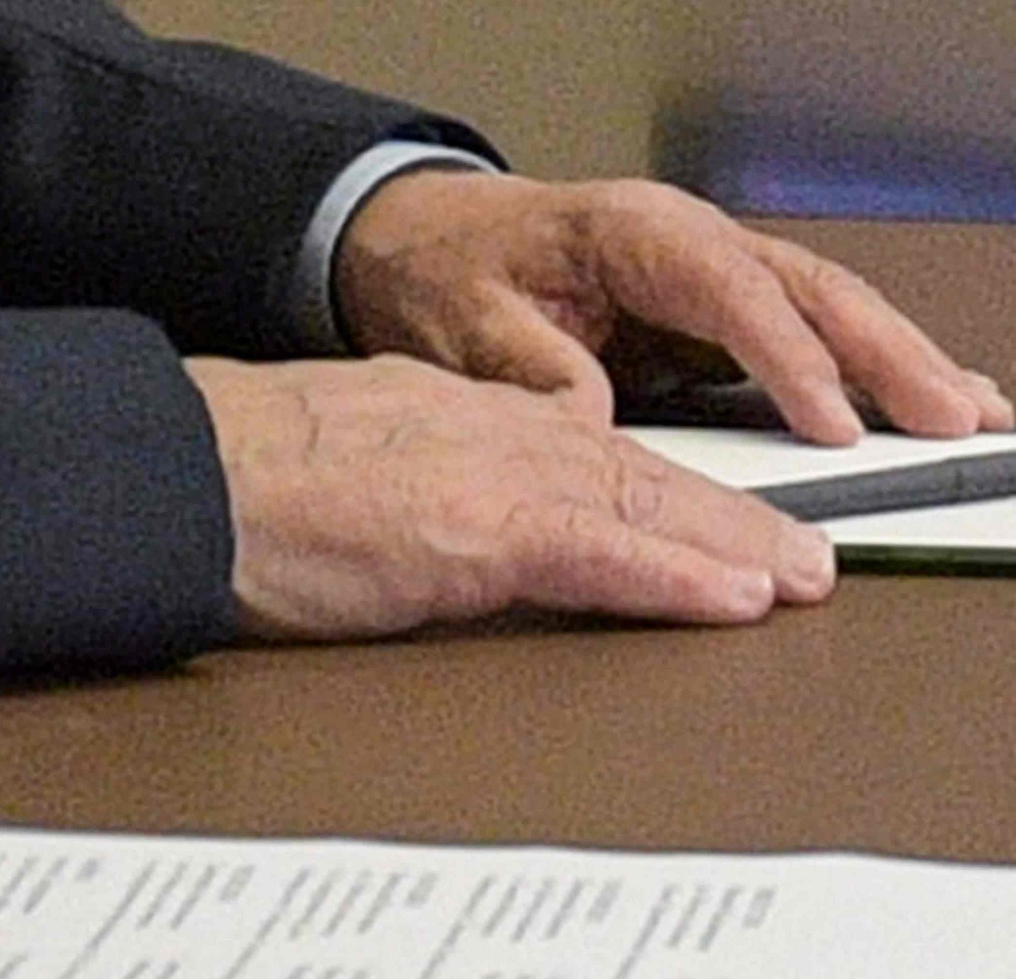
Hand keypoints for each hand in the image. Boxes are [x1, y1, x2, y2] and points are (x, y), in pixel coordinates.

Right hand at [191, 352, 833, 642]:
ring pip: (652, 506)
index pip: (609, 454)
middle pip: (655, 475)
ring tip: (806, 578)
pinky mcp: (482, 529)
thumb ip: (447, 470)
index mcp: (488, 417)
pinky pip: (605, 553)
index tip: (740, 524)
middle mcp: (514, 436)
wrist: (201, 469)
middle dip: (742, 518)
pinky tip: (736, 597)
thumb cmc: (264, 474)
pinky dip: (679, 575)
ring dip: (739, 548)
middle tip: (813, 557)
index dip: (685, 493)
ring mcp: (504, 479)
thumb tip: (479, 512)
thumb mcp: (382, 451)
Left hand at [334, 167, 1009, 444]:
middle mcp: (696, 239)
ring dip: (905, 360)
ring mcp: (718, 268)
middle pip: (815, 289)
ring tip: (973, 411)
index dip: (791, 359)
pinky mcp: (724, 309)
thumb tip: (588, 422)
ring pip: (833, 307)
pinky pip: (814, 332)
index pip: (734, 292)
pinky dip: (874, 368)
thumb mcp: (465, 326)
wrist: (436, 242)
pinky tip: (924, 400)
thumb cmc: (454, 276)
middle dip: (892, 354)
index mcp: (636, 232)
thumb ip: (529, 371)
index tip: (833, 424)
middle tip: (954, 416)